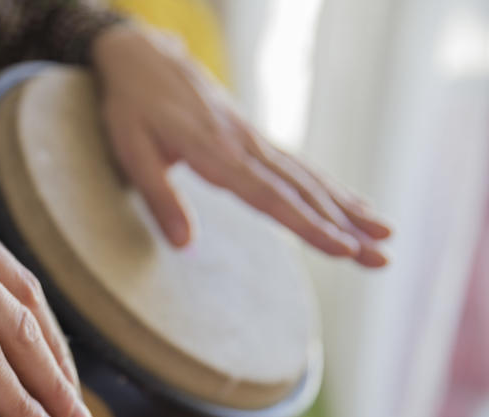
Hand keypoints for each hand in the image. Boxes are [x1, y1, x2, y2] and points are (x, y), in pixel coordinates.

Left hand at [91, 23, 390, 266]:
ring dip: (348, 210)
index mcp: (214, 151)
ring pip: (308, 178)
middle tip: (383, 259)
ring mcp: (252, 140)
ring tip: (385, 237)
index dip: (307, 225)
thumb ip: (159, 198)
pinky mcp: (252, 138)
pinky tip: (353, 206)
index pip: (268, 196)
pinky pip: (298, 166)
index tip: (342, 249)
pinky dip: (330, 187)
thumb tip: (184, 245)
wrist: (142, 57)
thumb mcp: (132, 151)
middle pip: (302, 191)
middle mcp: (243, 145)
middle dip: (345, 226)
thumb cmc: (130, 107)